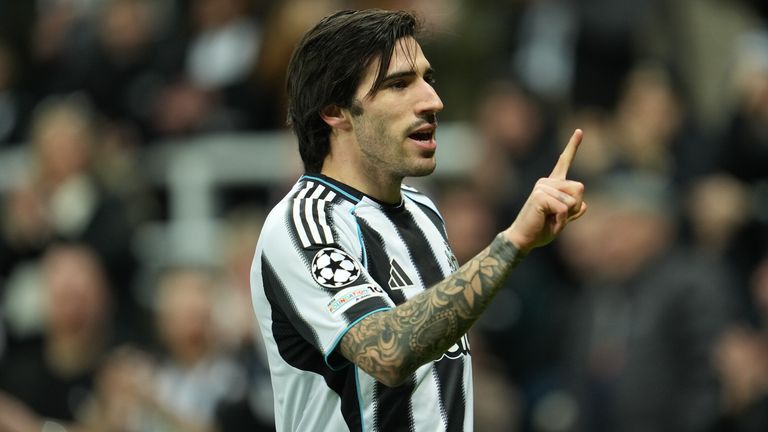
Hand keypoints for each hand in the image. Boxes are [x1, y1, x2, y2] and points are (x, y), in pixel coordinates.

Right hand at [504, 129, 586, 252]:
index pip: (564, 162)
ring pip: (573, 200)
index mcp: (552, 184)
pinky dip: (561, 221)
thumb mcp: (562, 220)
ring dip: (566, 216)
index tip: (579, 130)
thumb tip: (583, 205)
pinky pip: (564, 208)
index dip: (573, 146)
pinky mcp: (540, 195)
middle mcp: (547, 182)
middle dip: (574, 207)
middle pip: (580, 188)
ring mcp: (542, 187)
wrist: (523, 239)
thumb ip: (574, 211)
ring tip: (549, 220)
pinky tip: (548, 222)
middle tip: (556, 217)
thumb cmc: (540, 230)